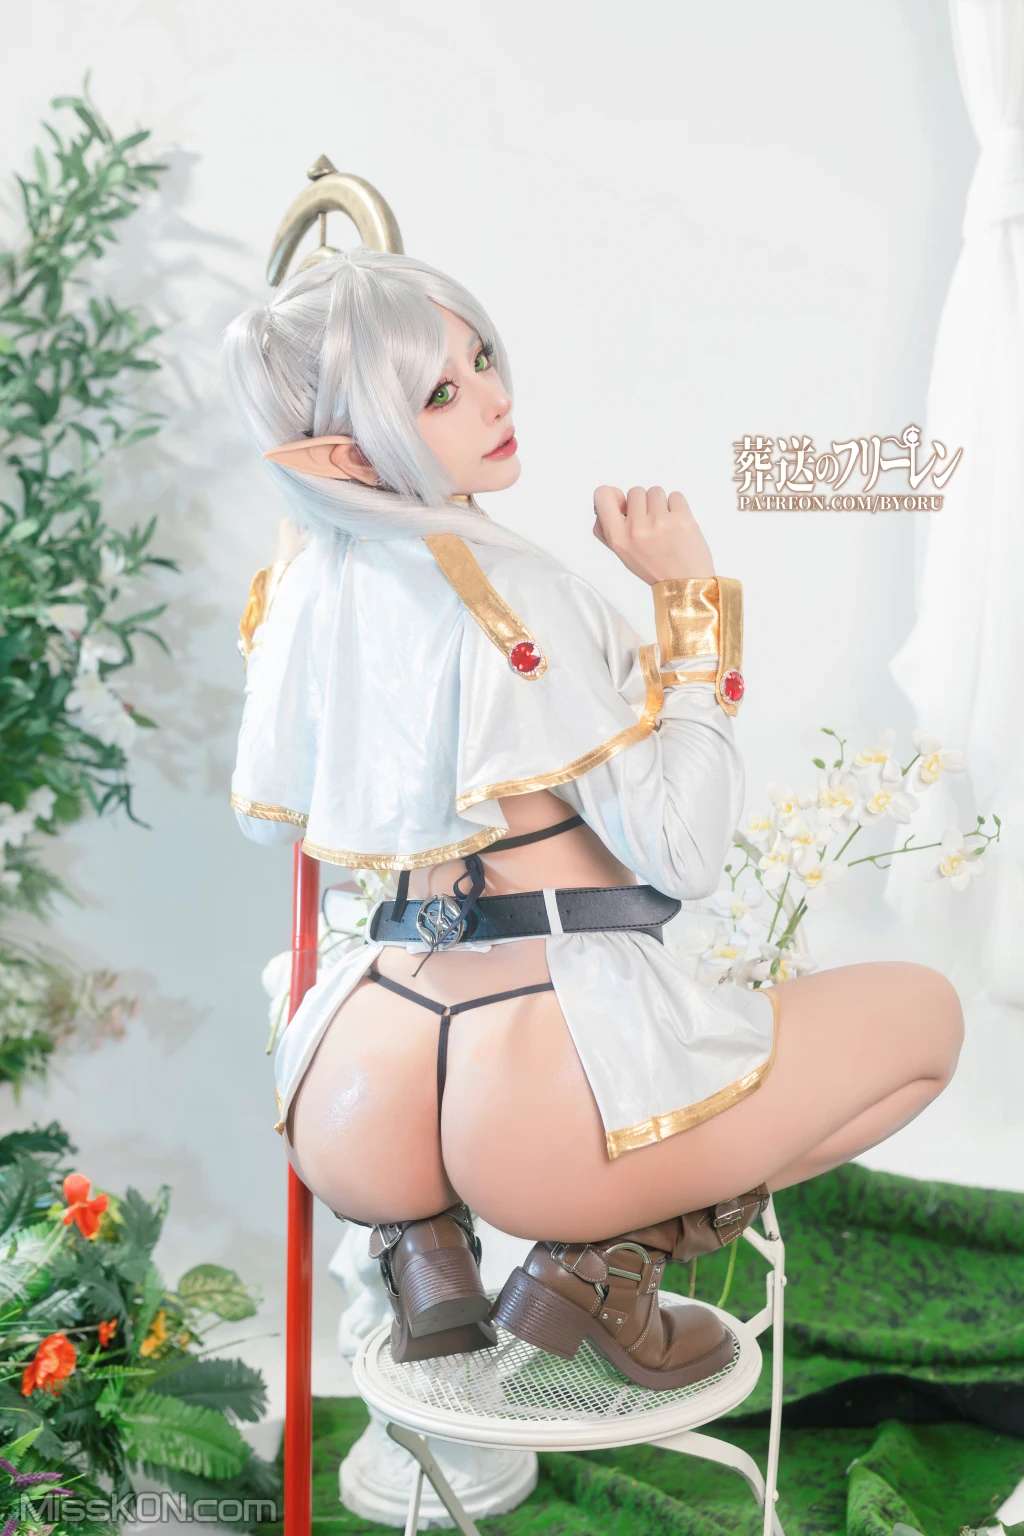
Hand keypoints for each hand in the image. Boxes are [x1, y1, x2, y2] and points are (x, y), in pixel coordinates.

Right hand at [592, 485, 715, 584]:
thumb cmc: (655, 568)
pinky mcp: (681, 518)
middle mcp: (636, 528)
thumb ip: (610, 528)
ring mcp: (659, 522)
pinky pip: (675, 495)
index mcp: (618, 538)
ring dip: (661, 504)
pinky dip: (677, 506)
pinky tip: (677, 524)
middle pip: (635, 491)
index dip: (613, 495)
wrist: (685, 582)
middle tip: (651, 524)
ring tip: (665, 525)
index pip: (602, 495)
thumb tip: (611, 498)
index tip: (623, 504)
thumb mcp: (623, 553)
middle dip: (643, 503)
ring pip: (655, 491)